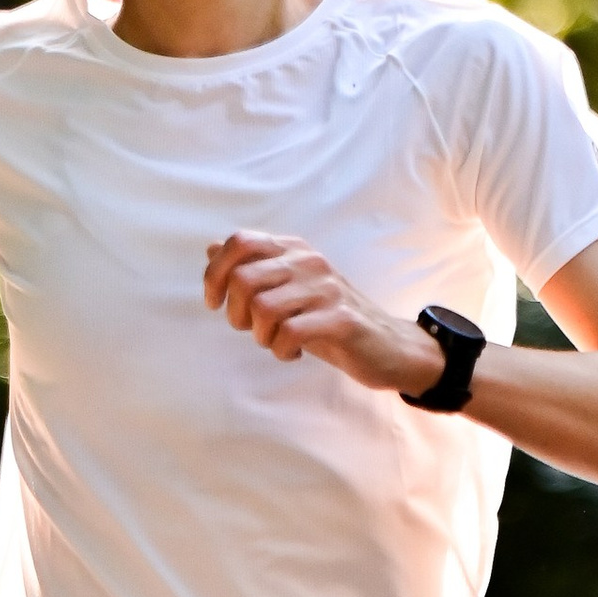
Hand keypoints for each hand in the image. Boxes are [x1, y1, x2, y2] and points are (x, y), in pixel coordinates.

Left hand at [203, 229, 435, 395]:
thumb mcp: (286, 290)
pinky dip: (281, 350)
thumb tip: (211, 248)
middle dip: (235, 314)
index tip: (214, 303)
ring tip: (275, 343)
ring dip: (260, 336)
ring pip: (264, 308)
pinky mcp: (341, 318)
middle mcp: (309, 261)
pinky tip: (292, 354)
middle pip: (244, 279)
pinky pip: (290, 332)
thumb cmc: (328, 320)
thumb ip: (252, 269)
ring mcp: (326, 288)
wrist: (386, 346)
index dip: (216, 274)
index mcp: (293, 250)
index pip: (240, 242)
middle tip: (251, 331)